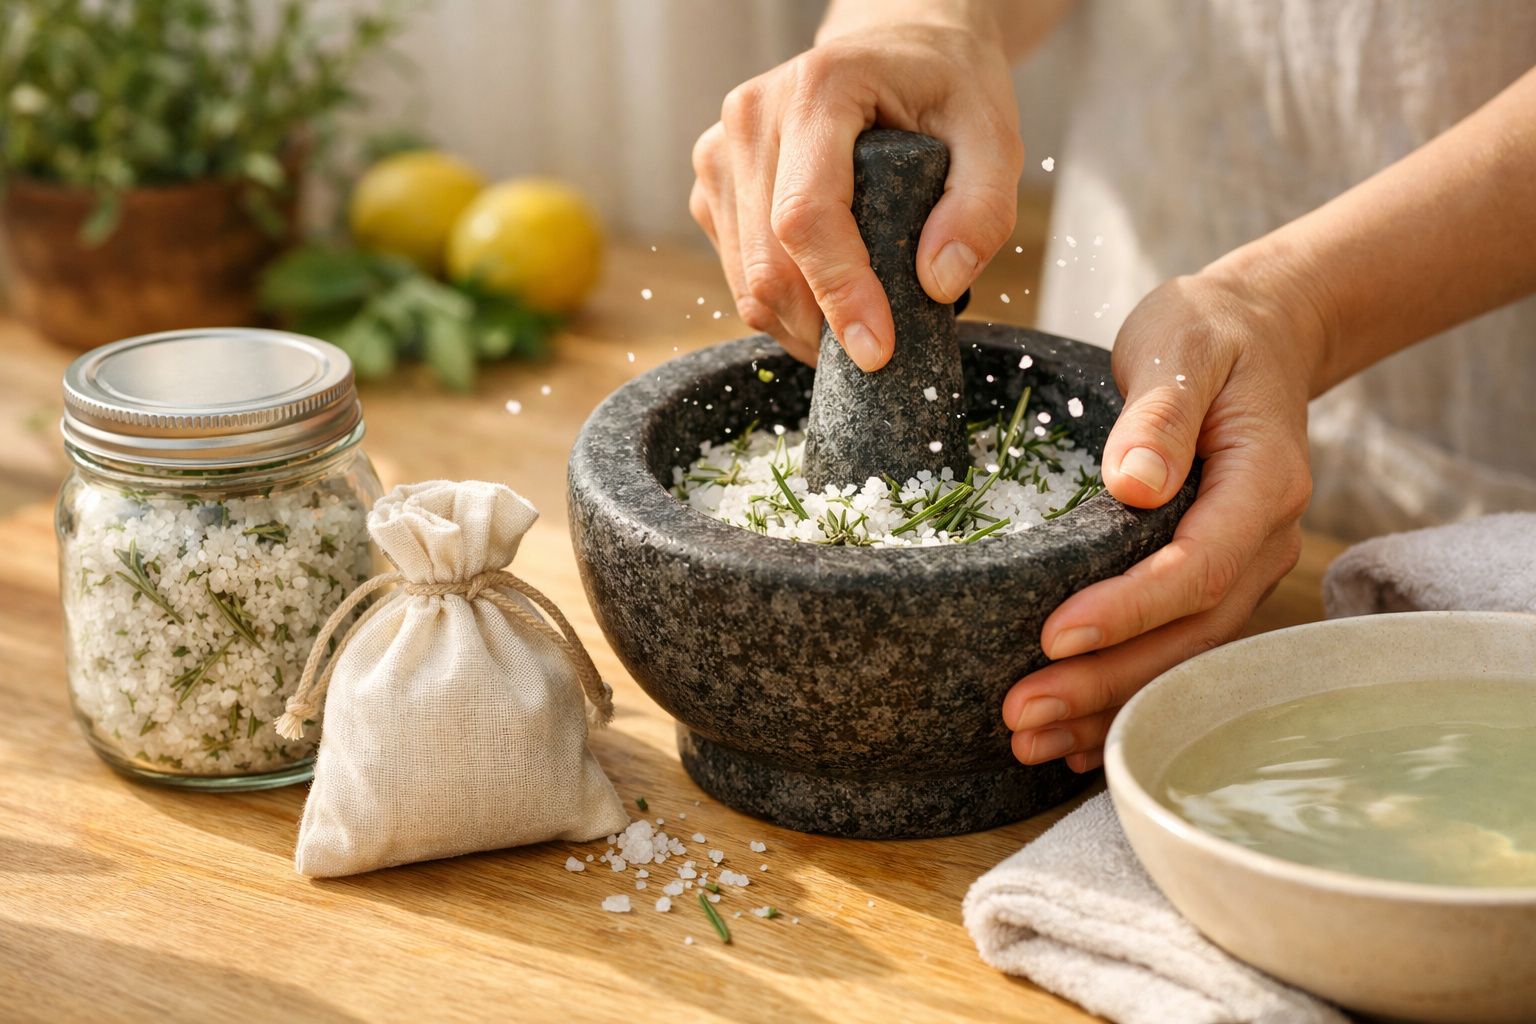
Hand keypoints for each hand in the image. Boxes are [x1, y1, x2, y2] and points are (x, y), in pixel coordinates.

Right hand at [688, 9, 1022, 368]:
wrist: (894, 48)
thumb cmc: (944, 86)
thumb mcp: (995, 133)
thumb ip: (983, 208)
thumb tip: (938, 282)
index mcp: (817, 90)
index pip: (806, 216)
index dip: (839, 293)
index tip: (876, 350)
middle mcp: (752, 117)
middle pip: (768, 263)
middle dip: (823, 327)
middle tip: (880, 349)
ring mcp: (721, 154)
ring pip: (747, 282)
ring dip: (802, 326)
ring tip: (859, 321)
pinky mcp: (713, 187)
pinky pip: (738, 276)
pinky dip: (783, 308)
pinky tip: (827, 295)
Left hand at [1003, 265, 1327, 771]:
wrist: (1254, 336)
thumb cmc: (1208, 335)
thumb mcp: (1181, 344)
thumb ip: (1159, 412)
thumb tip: (1135, 482)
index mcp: (1261, 484)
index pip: (1197, 565)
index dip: (1128, 609)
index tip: (1053, 635)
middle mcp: (1263, 542)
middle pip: (1188, 635)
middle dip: (1104, 683)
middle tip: (1019, 714)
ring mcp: (1242, 569)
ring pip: (1182, 658)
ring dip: (1109, 707)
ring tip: (1028, 741)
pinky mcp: (1212, 581)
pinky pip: (1176, 652)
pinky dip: (1127, 697)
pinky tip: (1074, 741)